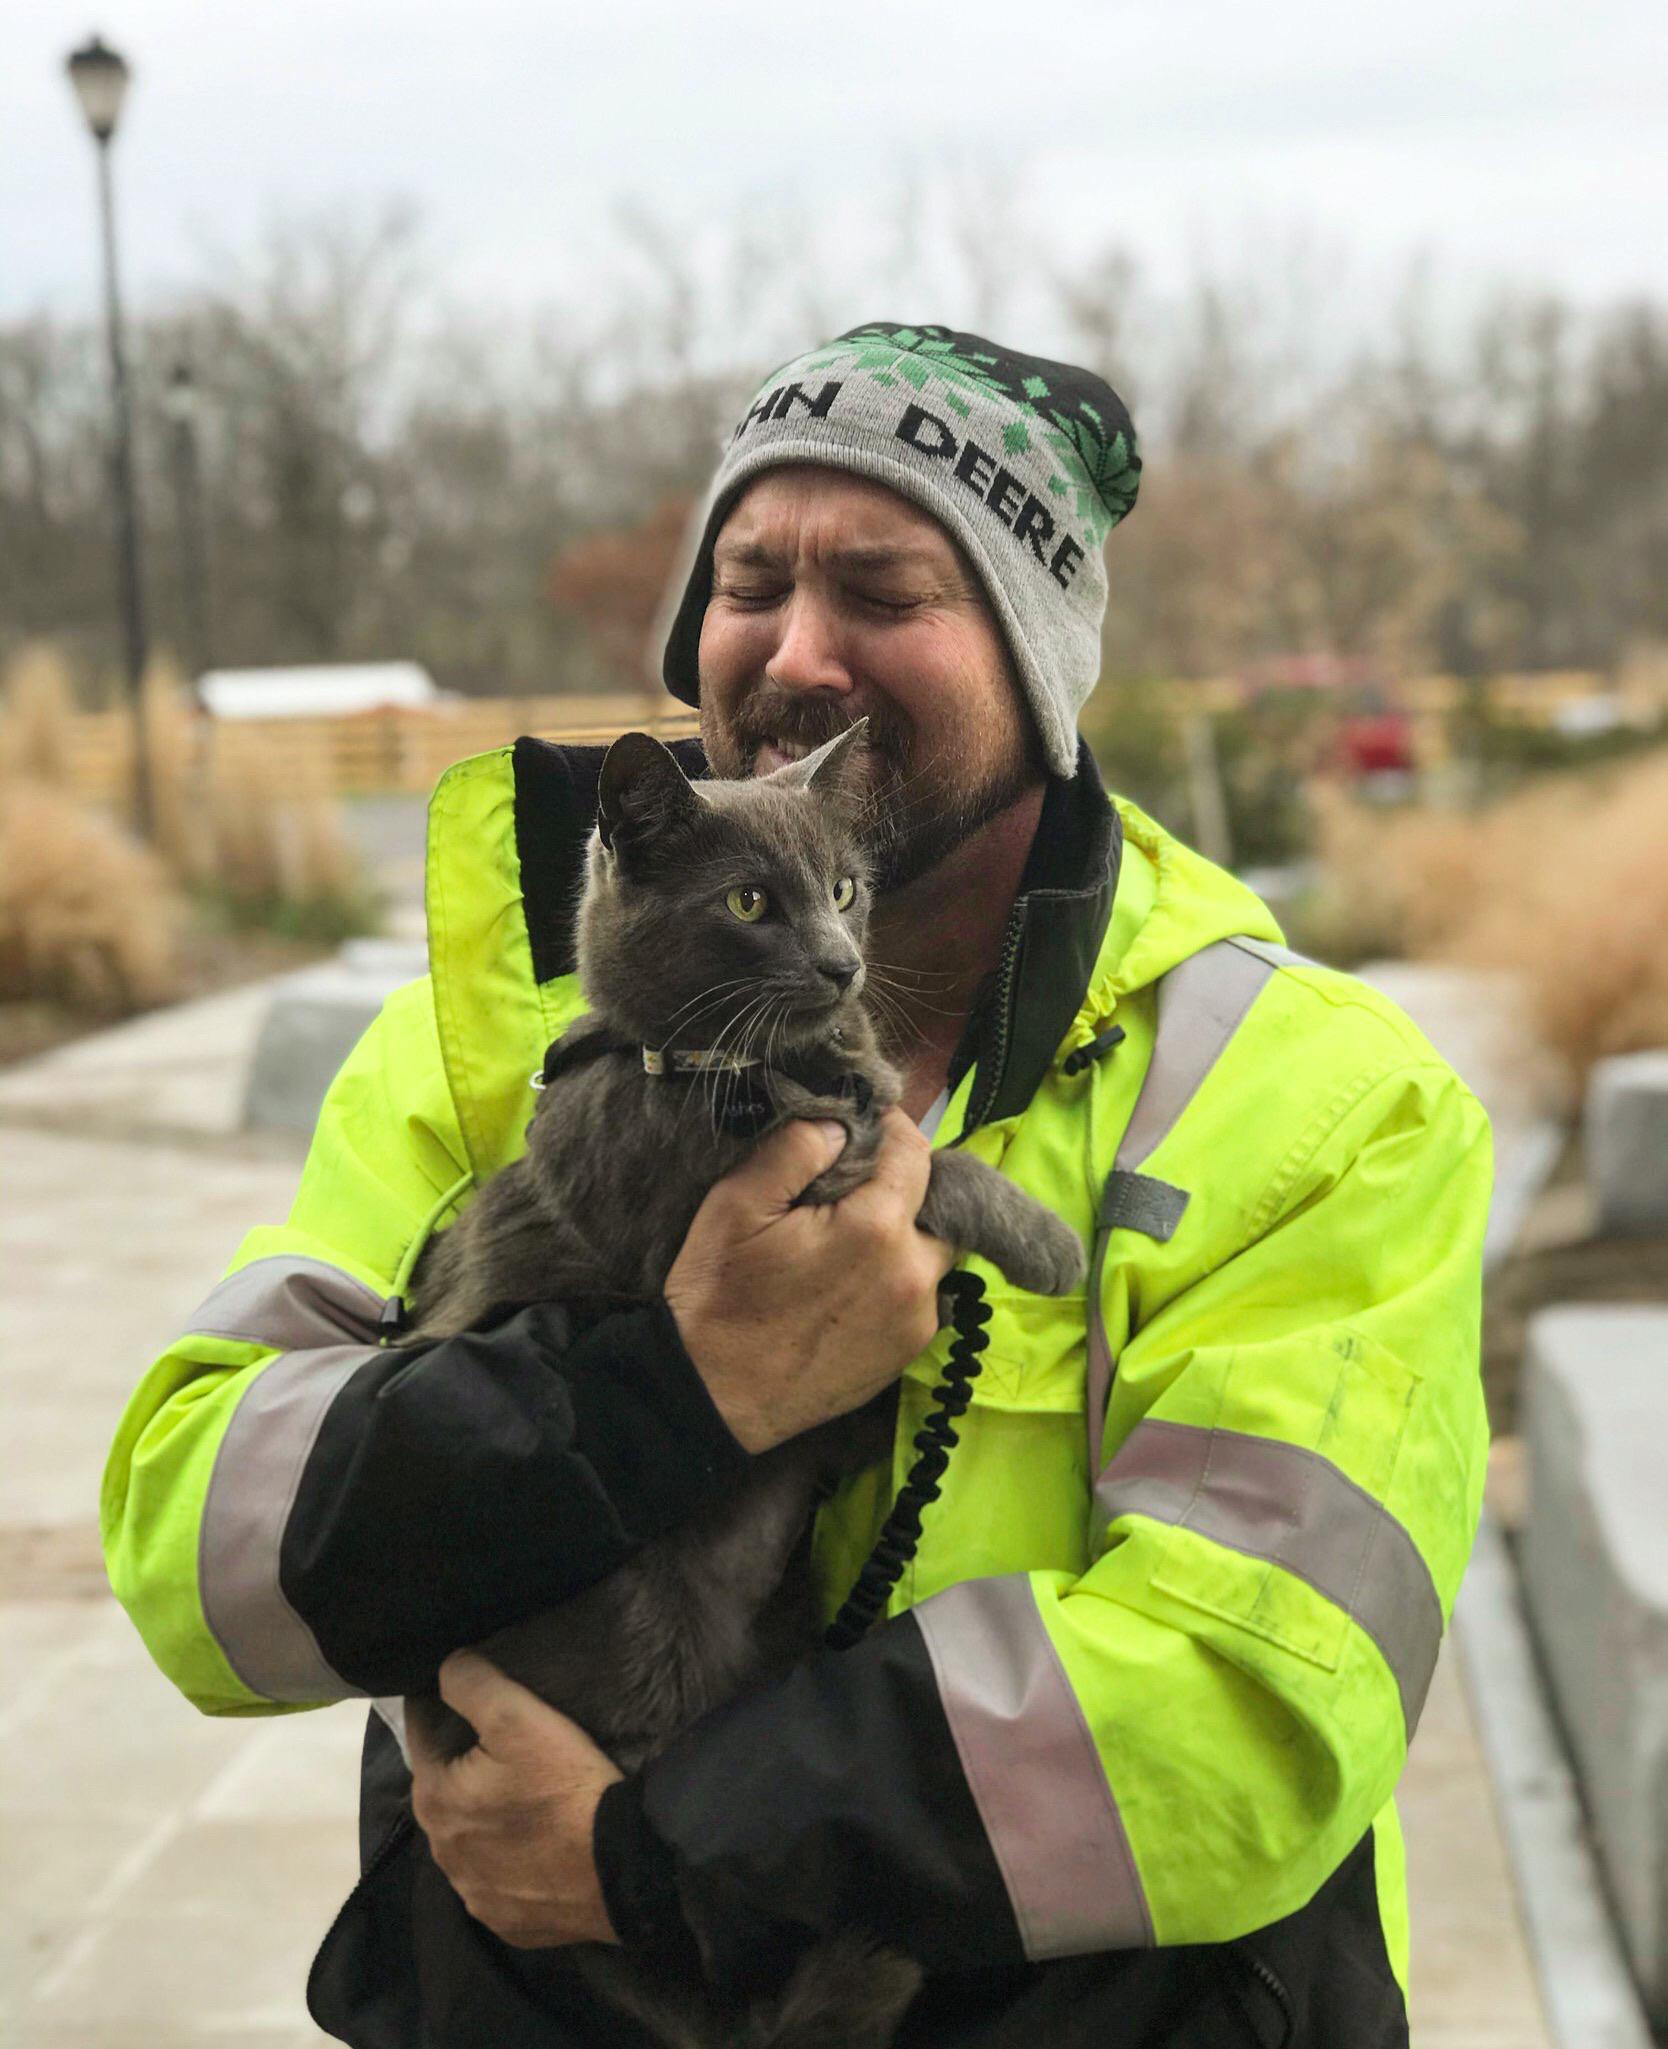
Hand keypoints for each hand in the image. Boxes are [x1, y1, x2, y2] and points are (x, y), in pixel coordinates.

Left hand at [409, 1651, 623, 1948]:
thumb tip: (444, 1668)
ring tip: (521, 1795)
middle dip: (461, 1765)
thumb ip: (472, 1683)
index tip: (465, 1693)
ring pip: (467, 1839)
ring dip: (482, 1817)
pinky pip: (495, 1879)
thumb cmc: (564, 1787)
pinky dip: (507, 1859)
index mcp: (435, 1799)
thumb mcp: (519, 1716)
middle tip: (501, 1743)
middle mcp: (442, 1853)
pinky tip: (535, 1846)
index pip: (421, 1736)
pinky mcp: (506, 1922)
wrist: (620, 1870)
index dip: (440, 1709)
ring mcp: (473, 1894)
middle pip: (443, 1790)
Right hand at [666, 1109, 953, 1453]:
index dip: (888, 1128)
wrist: (711, 1397)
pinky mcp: (907, 1354)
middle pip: (934, 1204)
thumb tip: (842, 1123)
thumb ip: (796, 1148)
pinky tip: (850, 1284)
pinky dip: (896, 1279)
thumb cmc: (719, 1297)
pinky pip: (919, 1296)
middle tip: (850, 1188)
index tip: (859, 1126)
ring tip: (848, 1239)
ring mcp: (917, 1320)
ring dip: (902, 1235)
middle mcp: (914, 1273)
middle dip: (901, 1187)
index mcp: (877, 1228)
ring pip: (932, 1252)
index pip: (914, 1151)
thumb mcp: (738, 1203)